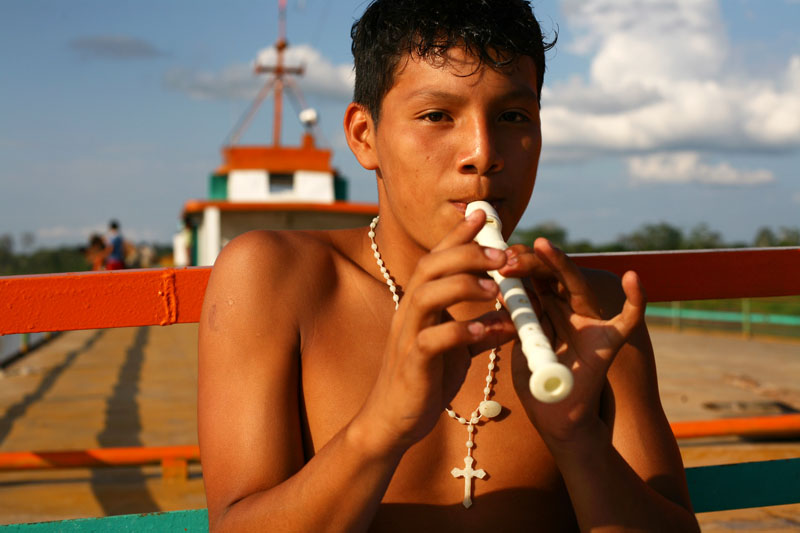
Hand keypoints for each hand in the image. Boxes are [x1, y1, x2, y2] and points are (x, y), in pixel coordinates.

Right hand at [355, 211, 516, 455]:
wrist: (394, 421)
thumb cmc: (425, 381)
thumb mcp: (460, 351)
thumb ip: (483, 332)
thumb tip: (514, 318)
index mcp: (421, 304)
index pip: (437, 259)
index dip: (458, 236)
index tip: (482, 215)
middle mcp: (410, 313)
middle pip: (431, 267)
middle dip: (466, 253)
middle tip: (501, 254)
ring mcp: (407, 337)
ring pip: (427, 295)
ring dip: (461, 285)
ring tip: (494, 287)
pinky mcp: (411, 364)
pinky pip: (430, 340)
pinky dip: (456, 331)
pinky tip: (480, 329)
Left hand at [499, 238, 645, 446]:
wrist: (557, 420)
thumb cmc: (536, 386)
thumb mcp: (520, 348)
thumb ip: (517, 323)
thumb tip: (506, 292)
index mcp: (545, 312)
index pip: (532, 279)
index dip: (517, 267)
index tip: (496, 260)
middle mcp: (567, 311)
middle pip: (550, 275)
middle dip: (530, 261)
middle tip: (509, 255)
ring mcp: (588, 322)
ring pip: (577, 284)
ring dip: (559, 263)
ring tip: (542, 246)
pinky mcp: (608, 341)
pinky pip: (628, 319)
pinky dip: (635, 300)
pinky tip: (634, 279)